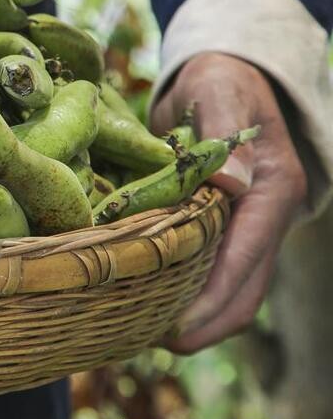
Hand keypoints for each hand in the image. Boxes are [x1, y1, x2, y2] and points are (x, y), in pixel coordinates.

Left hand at [150, 52, 305, 352]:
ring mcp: (245, 225)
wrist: (221, 74)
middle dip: (207, 322)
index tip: (181, 327)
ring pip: (230, 286)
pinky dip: (186, 290)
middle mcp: (264, 216)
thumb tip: (232, 182)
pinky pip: (211, 268)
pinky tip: (147, 302)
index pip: (246, 256)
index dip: (215, 296)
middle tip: (157, 343)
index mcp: (272, 190)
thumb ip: (225, 133)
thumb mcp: (222, 93)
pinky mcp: (222, 226)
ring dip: (196, 314)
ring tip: (145, 333)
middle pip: (244, 287)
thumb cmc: (220, 79)